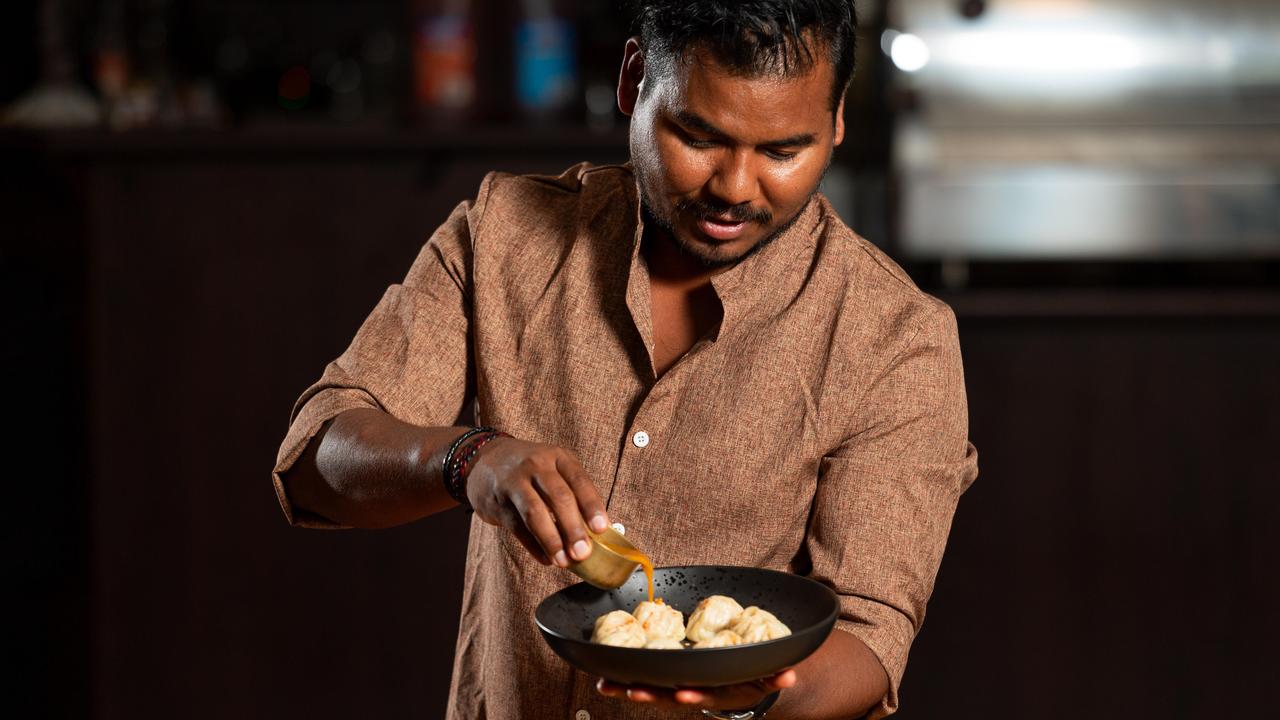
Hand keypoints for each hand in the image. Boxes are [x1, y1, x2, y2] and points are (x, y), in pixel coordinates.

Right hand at [466, 437, 608, 566]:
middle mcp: (536, 466)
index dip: (591, 506)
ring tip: (563, 561)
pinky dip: (533, 546)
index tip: (601, 528)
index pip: (579, 481)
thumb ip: (573, 494)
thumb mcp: (554, 469)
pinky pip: (517, 526)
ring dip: (551, 540)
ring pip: (535, 513)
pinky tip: (546, 559)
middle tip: (583, 552)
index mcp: (558, 457)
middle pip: (558, 497)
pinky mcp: (497, 501)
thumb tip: (594, 532)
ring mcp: (514, 482)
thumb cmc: (531, 470)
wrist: (485, 458)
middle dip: (573, 528)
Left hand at [595, 669, 796, 711]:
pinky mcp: (666, 678)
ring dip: (627, 689)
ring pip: (650, 690)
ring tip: (606, 687)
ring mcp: (679, 686)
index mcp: (719, 690)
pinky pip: (641, 679)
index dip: (693, 694)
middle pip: (669, 695)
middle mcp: (695, 690)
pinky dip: (619, 680)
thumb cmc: (752, 675)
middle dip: (650, 694)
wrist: (741, 681)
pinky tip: (600, 679)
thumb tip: (790, 675)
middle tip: (631, 692)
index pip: (705, 693)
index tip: (683, 693)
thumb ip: (777, 675)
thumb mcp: (767, 677)